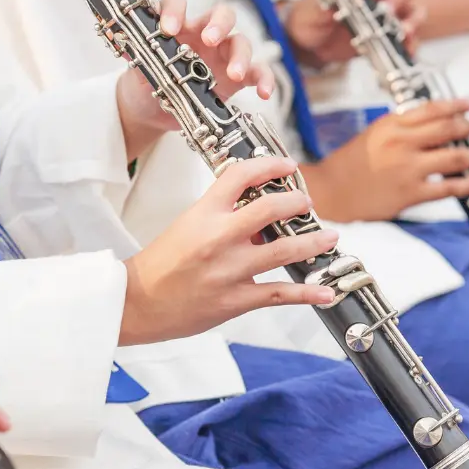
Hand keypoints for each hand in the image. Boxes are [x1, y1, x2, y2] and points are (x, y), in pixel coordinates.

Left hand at [117, 0, 276, 156]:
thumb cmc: (146, 83)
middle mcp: (203, 35)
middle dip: (219, 24)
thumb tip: (132, 51)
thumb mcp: (139, 72)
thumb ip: (139, 59)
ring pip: (241, 42)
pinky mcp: (238, 78)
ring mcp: (223, 55)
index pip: (178, 4)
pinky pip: (258, 72)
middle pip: (221, 15)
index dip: (174, 10)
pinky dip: (265, 79)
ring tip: (234, 74)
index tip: (169, 29)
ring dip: (241, 55)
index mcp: (178, 27)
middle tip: (210, 39)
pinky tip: (264, 92)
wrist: (153, 111)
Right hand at [120, 157, 339, 345]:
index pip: (241, 176)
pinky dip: (307, 293)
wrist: (137, 302)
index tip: (287, 166)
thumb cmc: (162, 264)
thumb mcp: (188, 225)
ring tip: (330, 237)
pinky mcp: (236, 300)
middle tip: (307, 204)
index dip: (270, 166)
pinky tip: (325, 292)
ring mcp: (230, 270)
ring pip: (284, 251)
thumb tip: (261, 216)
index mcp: (204, 214)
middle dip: (297, 203)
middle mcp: (219, 238)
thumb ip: (223, 217)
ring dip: (314, 243)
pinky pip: (280, 294)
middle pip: (270, 209)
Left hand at [284, 0, 424, 68]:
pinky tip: (408, 50)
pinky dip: (412, 44)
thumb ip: (323, 1)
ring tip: (404, 31)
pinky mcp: (387, 38)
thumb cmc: (311, 19)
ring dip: (413, 19)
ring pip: (412, 10)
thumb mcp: (313, 9)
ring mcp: (385, 17)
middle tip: (387, 12)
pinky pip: (408, 39)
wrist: (310, 44)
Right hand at [304, 100, 468, 221]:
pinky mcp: (411, 193)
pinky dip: (468, 184)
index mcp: (391, 125)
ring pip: (454, 157)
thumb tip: (430, 125)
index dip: (456, 106)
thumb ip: (400, 128)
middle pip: (447, 130)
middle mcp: (402, 143)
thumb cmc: (349, 165)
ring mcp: (408, 169)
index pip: (432, 109)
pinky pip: (448, 187)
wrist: (330, 192)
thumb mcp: (373, 135)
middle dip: (466, 128)